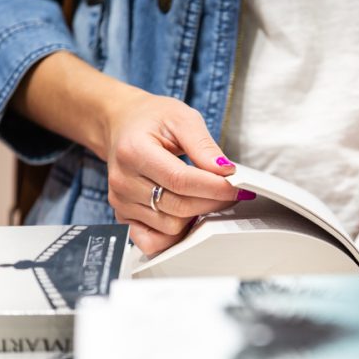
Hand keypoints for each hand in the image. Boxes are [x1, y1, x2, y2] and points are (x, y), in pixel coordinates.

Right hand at [10, 52, 248, 255]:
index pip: (180, 180)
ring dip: (196, 216)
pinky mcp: (123, 217)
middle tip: (230, 191)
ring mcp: (121, 202)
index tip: (237, 187)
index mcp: (134, 151)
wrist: (122, 125)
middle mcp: (123, 181)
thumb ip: (204, 145)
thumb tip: (225, 172)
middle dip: (212, 202)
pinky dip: (174, 235)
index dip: (214, 187)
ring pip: (170, 226)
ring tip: (206, 197)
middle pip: (178, 207)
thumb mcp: (181, 118)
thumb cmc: (151, 119)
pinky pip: (153, 240)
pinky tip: (186, 216)